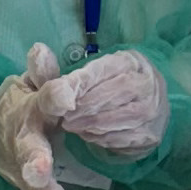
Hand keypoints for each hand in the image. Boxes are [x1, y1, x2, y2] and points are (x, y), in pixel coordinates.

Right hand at [0, 46, 76, 189]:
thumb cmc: (23, 104)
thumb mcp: (30, 84)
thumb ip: (42, 72)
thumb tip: (41, 48)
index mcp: (31, 108)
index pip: (43, 99)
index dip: (53, 97)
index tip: (66, 95)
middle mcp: (24, 139)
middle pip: (29, 150)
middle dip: (35, 162)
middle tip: (40, 173)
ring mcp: (21, 167)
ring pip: (31, 185)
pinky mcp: (24, 188)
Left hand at [35, 48, 168, 157]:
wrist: (142, 106)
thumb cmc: (105, 87)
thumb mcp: (83, 74)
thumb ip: (55, 69)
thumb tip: (37, 51)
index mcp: (130, 61)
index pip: (101, 70)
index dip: (78, 84)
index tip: (60, 97)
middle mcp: (148, 82)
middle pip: (111, 95)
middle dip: (83, 108)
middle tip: (64, 117)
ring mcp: (153, 109)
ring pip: (117, 119)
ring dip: (90, 125)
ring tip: (73, 126)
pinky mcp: (151, 134)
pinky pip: (123, 139)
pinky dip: (102, 138)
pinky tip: (89, 135)